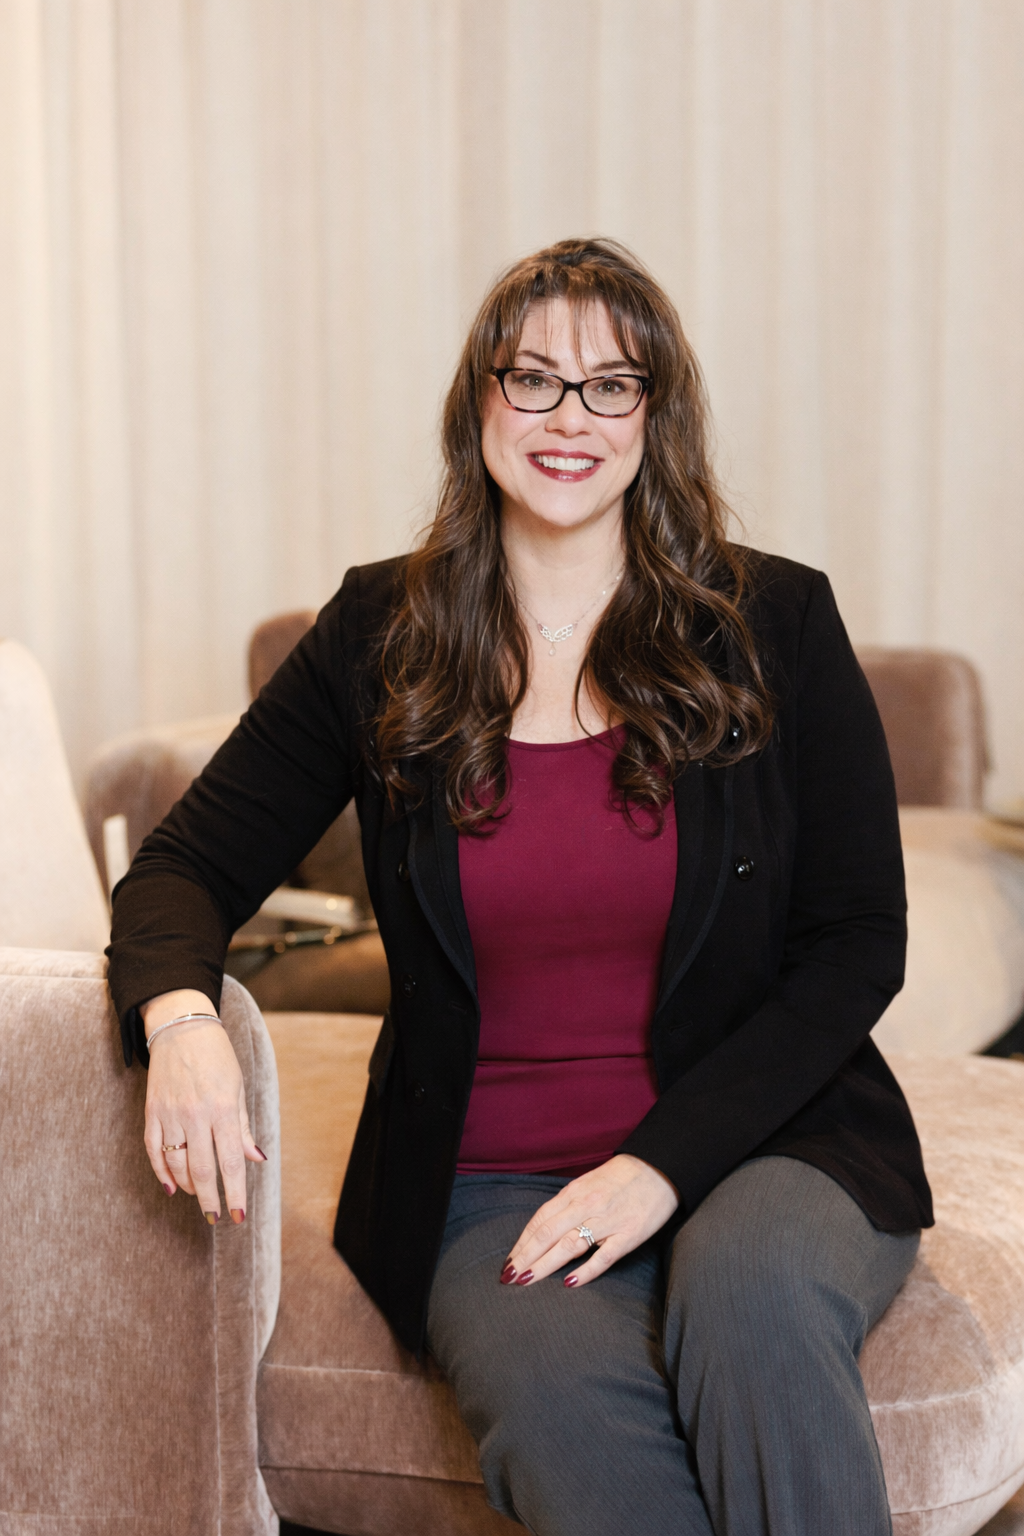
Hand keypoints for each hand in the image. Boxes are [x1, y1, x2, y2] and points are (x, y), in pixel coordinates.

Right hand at [142, 990, 265, 1223]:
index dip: (235, 1193)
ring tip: (200, 1195)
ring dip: (189, 1186)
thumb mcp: (237, 1088)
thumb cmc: (218, 1058)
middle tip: (216, 1217)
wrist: (182, 1029)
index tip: (238, 1217)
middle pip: (202, 1170)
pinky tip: (172, 1186)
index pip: (231, 1162)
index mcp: (222, 1109)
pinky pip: (154, 1151)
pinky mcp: (151, 1112)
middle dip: (210, 1199)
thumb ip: (243, 1127)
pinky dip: (162, 1172)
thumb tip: (256, 1159)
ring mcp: (170, 1114)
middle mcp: (195, 1115)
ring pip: (177, 1164)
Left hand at [501, 1154, 678, 1289]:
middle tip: (509, 1277)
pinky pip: (604, 1256)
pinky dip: (586, 1270)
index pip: (541, 1220)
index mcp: (575, 1192)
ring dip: (545, 1264)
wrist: (660, 1169)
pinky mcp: (629, 1235)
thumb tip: (544, 1228)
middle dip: (526, 1256)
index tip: (510, 1261)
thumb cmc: (621, 1177)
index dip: (523, 1241)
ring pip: (570, 1245)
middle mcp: (587, 1205)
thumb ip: (567, 1204)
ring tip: (527, 1280)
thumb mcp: (588, 1183)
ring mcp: (608, 1221)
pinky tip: (569, 1282)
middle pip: (549, 1234)